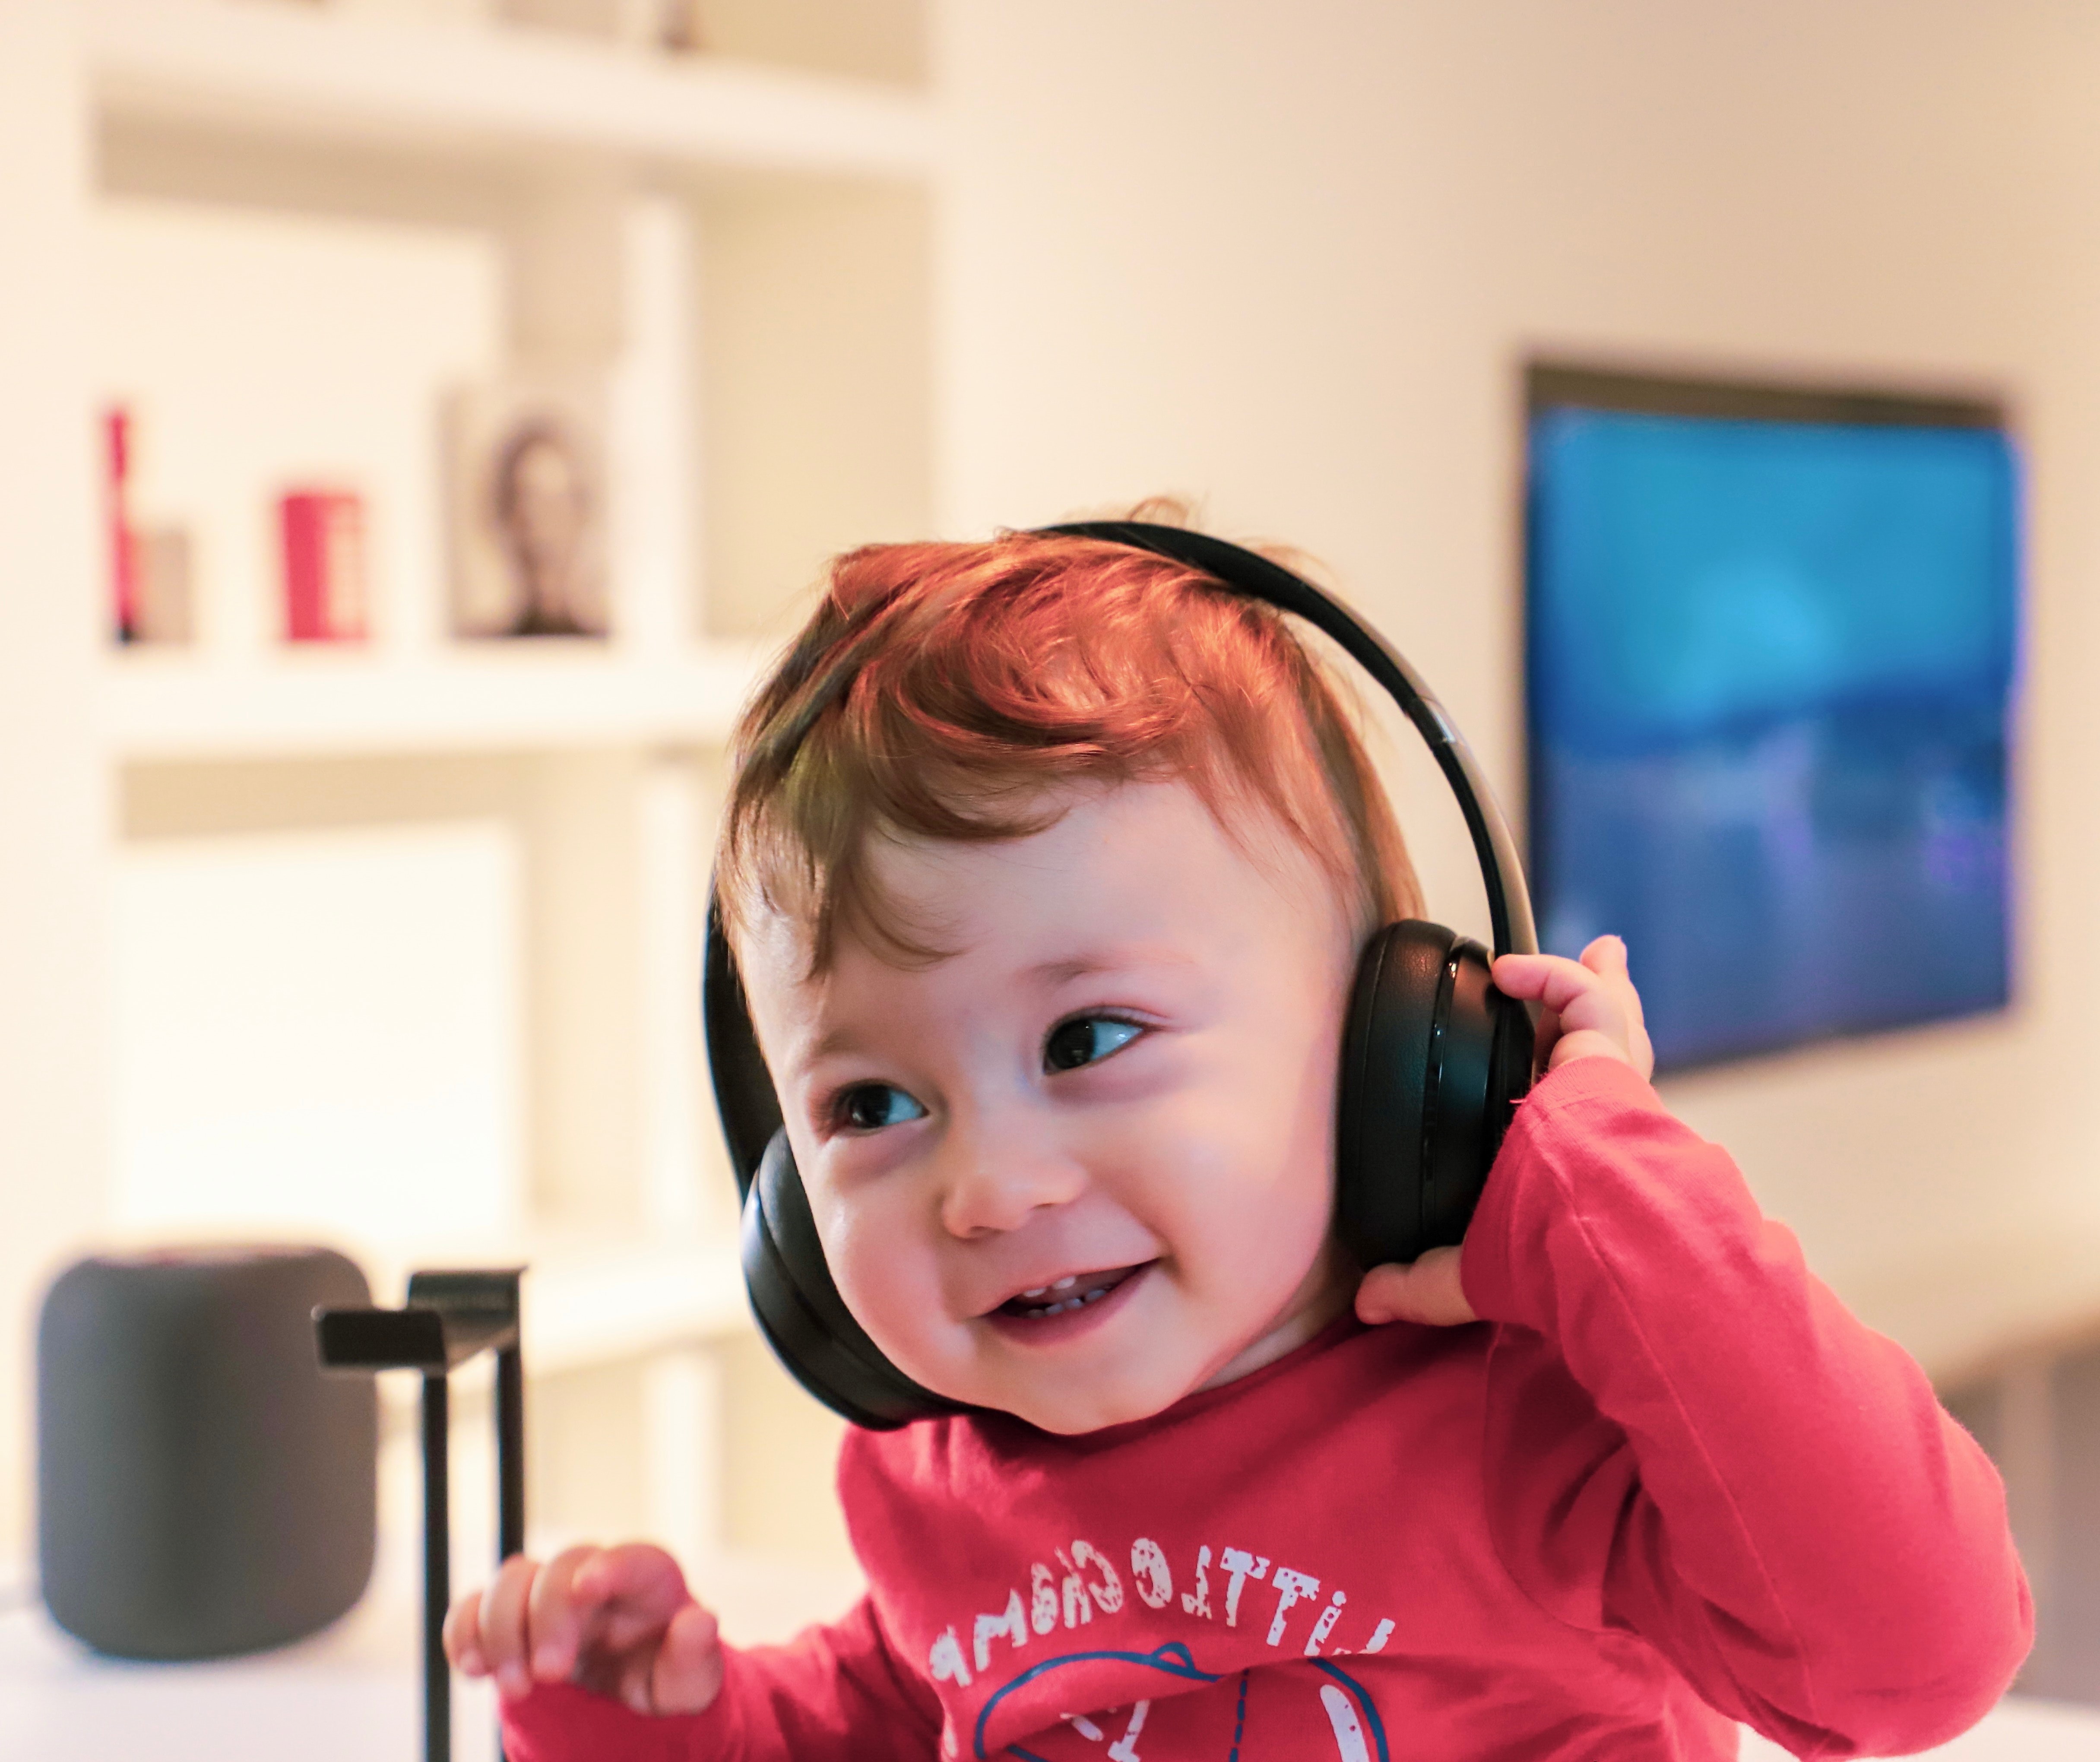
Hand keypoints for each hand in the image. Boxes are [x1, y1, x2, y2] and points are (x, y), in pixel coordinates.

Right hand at [443, 1543, 723, 1716]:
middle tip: (549, 1674)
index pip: (634, 1558)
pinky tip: (472, 1669)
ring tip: (514, 1685)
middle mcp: (595, 1574)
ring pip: (513, 1578)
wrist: (630, 1690)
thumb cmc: (665, 1676)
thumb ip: (695, 1654)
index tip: (588, 1588)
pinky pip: (474, 1606)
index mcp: (649, 1580)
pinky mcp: (512, 1616)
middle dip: (548, 1618)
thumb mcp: (692, 1680)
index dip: (610, 1566)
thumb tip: (700, 1621)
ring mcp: (549, 1592)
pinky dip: (464, 1631)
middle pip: (562, 1569)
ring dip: (501, 1628)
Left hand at [1353, 936, 1652, 1330]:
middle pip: (1606, 1055)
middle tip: (1605, 977)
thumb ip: (1418, 1282)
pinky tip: (1508, 970)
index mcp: (1572, 1165)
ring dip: (1591, 983)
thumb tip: (1367, 1302)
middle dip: (1604, 1016)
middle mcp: (1599, 1123)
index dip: (1565, 1087)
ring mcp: (1608, 1087)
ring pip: (1608, 1024)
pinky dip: (1551, 976)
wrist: (1591, 1241)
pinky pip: (1583, 999)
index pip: (1575, 1115)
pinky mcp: (1606, 1059)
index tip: (1555, 1070)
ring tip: (1599, 952)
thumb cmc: (1546, 1261)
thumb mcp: (1470, 1272)